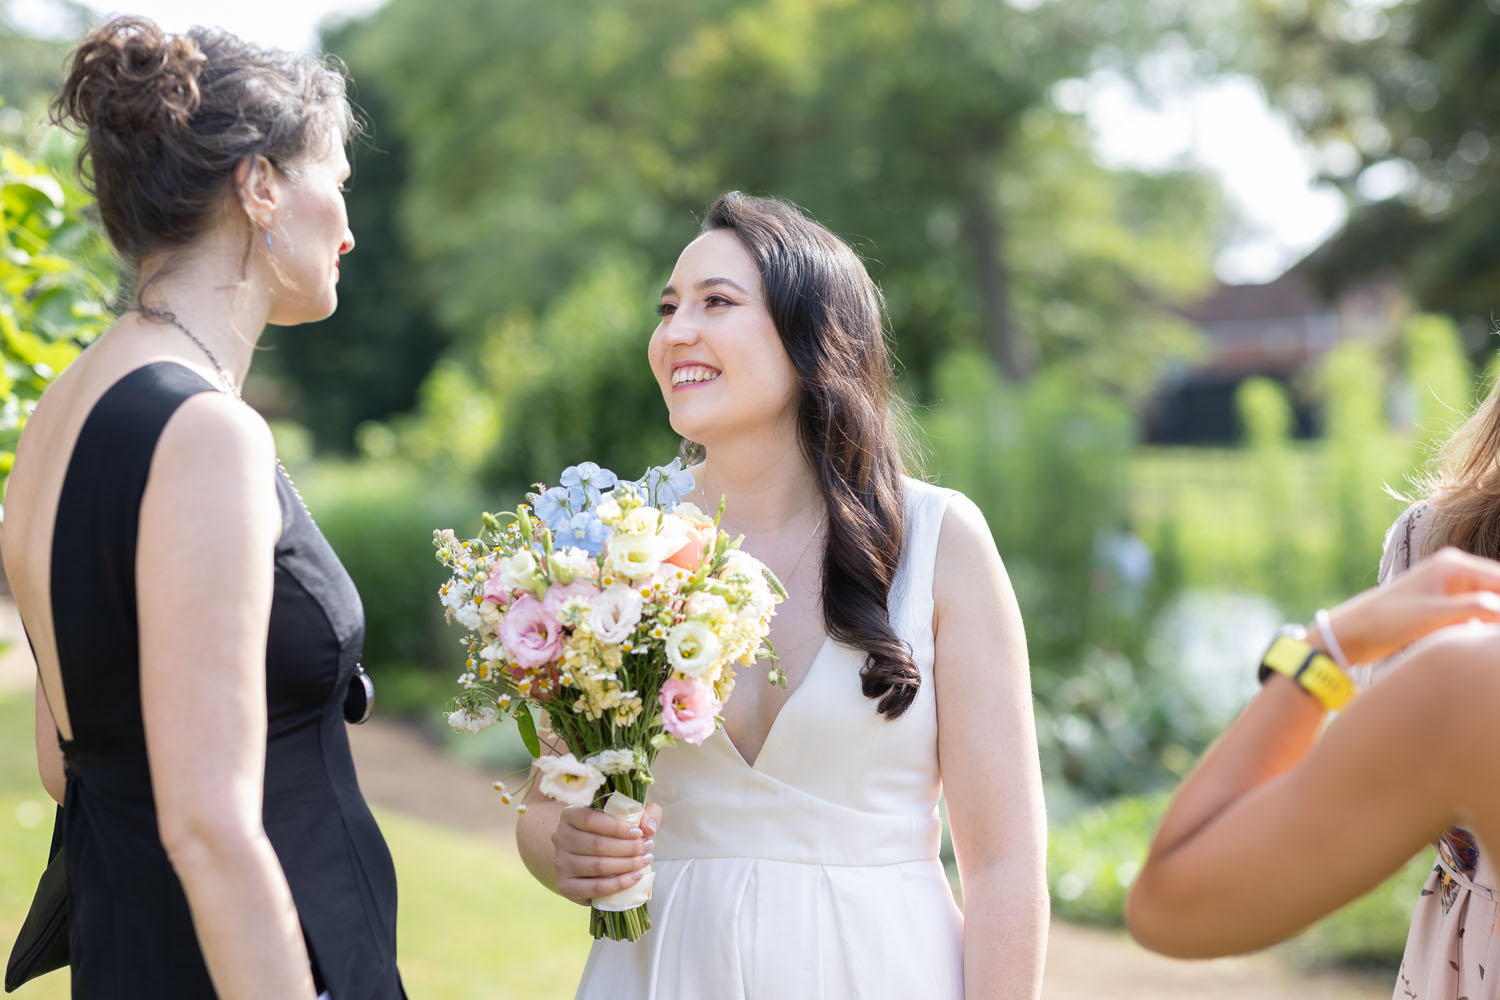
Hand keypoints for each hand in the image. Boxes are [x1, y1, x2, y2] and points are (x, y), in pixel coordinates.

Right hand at [551, 801, 659, 904]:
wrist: (585, 855)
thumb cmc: (609, 831)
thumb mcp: (626, 815)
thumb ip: (644, 813)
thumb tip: (648, 828)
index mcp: (570, 815)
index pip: (591, 819)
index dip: (617, 827)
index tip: (639, 833)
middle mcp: (560, 838)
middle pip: (597, 844)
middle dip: (628, 847)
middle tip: (648, 847)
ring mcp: (561, 863)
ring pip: (597, 866)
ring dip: (627, 865)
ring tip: (645, 861)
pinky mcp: (565, 886)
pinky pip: (595, 887)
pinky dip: (619, 884)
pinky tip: (635, 877)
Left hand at [1322, 547, 1499, 663]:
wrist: (1352, 631)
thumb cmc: (1387, 621)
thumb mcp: (1432, 616)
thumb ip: (1472, 609)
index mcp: (1455, 564)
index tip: (1499, 634)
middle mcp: (1456, 570)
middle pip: (1499, 590)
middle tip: (1493, 637)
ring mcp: (1452, 587)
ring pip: (1492, 604)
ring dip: (1493, 623)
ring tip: (1485, 638)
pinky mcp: (1446, 604)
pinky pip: (1479, 615)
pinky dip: (1484, 627)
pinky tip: (1479, 639)